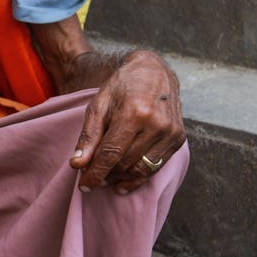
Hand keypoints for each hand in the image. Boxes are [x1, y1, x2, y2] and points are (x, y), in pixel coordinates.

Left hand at [69, 50, 185, 192]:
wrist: (153, 71)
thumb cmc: (121, 87)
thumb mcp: (99, 105)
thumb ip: (89, 135)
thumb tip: (77, 165)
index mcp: (134, 112)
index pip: (111, 153)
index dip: (95, 173)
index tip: (84, 185)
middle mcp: (156, 124)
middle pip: (125, 163)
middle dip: (106, 175)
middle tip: (92, 176)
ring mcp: (171, 132)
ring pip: (141, 169)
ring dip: (121, 178)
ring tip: (106, 178)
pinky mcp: (178, 138)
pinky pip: (156, 166)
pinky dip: (139, 176)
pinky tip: (124, 180)